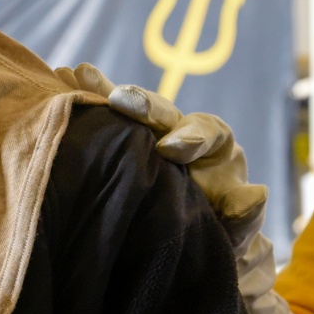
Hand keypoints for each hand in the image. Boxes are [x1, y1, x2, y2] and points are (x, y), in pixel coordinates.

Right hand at [57, 62, 266, 253]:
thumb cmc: (213, 232)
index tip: (170, 150)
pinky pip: (101, 118)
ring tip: (78, 74)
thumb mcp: (232, 231)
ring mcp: (146, 134)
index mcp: (213, 147)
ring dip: (103, 91)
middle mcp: (179, 131)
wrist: (187, 239)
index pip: (206, 131)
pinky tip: (57, 83)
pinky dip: (82, 101)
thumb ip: (243, 216)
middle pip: (165, 110)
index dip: (189, 137)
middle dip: (143, 105)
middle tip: (120, 101)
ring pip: (129, 107)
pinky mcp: (119, 142)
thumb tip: (255, 194)